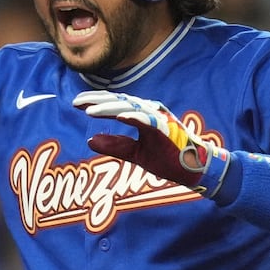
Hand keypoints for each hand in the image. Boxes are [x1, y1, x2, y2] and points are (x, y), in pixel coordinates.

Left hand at [73, 90, 231, 197]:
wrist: (193, 169)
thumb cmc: (168, 158)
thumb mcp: (135, 153)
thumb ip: (115, 145)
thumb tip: (90, 140)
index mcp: (142, 115)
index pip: (115, 104)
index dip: (96, 102)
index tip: (76, 103)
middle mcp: (150, 111)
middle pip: (119, 101)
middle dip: (97, 100)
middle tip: (75, 101)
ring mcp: (159, 118)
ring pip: (130, 108)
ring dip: (109, 108)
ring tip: (89, 111)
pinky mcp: (167, 129)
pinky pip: (148, 120)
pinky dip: (134, 116)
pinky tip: (120, 115)